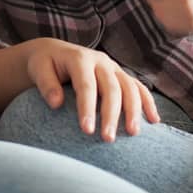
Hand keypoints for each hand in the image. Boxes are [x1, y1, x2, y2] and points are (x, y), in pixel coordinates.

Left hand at [21, 38, 159, 141]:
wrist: (55, 53)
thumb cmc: (45, 65)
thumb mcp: (38, 69)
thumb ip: (46, 84)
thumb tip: (56, 104)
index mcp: (80, 58)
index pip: (86, 85)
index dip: (87, 108)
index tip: (87, 131)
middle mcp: (100, 61)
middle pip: (112, 88)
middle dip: (112, 114)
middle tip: (108, 139)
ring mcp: (113, 67)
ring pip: (130, 87)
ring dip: (134, 110)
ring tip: (133, 133)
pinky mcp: (120, 75)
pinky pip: (139, 87)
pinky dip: (148, 102)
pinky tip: (154, 120)